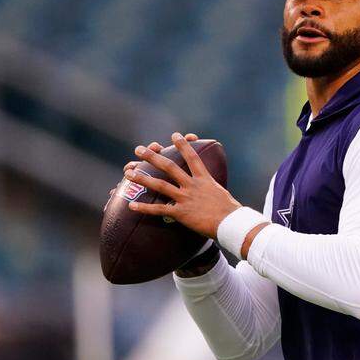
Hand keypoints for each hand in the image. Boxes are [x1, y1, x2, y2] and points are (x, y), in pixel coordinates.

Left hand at [124, 132, 241, 238]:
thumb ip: (211, 187)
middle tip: (139, 149)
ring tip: (129, 173)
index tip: (175, 135)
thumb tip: (210, 187)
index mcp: (204, 179)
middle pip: (170, 167)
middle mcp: (192, 186)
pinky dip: (145, 208)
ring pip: (160, 186)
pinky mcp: (181, 213)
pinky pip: (159, 209)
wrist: (231, 223)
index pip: (192, 157)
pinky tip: (132, 206)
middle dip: (153, 157)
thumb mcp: (221, 193)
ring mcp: (186, 199)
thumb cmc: (230, 210)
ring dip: (143, 179)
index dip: (183, 145)